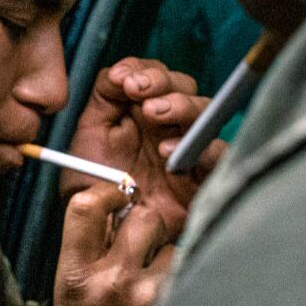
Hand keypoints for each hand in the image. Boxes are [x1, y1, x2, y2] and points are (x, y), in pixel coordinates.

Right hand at [53, 181, 171, 305]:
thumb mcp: (69, 288)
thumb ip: (88, 244)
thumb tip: (117, 200)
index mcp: (74, 275)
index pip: (85, 208)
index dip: (106, 192)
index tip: (117, 195)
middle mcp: (110, 281)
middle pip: (142, 217)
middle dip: (145, 224)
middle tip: (140, 243)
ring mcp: (146, 296)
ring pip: (171, 245)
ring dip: (164, 256)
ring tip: (149, 283)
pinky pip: (185, 270)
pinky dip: (178, 278)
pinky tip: (164, 299)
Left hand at [67, 57, 226, 236]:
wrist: (98, 234)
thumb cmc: (93, 187)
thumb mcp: (88, 135)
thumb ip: (104, 97)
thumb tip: (119, 72)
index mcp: (143, 113)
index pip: (157, 77)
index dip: (145, 71)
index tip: (124, 80)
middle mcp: (171, 127)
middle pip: (186, 89)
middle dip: (164, 84)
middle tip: (139, 95)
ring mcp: (189, 151)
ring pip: (205, 114)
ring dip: (181, 106)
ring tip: (153, 114)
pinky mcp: (202, 179)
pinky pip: (217, 154)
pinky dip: (199, 146)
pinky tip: (170, 151)